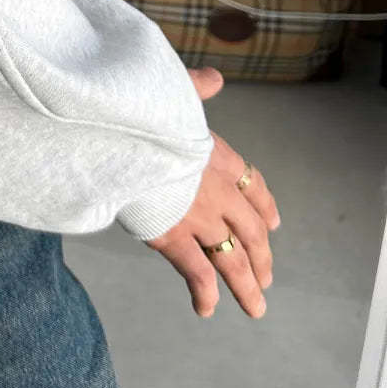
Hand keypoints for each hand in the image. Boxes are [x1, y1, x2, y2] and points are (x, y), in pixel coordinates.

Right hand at [147, 66, 282, 318]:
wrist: (113, 132)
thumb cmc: (136, 109)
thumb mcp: (170, 89)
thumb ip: (193, 88)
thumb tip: (214, 78)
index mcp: (217, 153)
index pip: (253, 184)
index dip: (264, 205)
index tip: (273, 223)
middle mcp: (217, 189)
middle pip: (251, 230)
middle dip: (261, 256)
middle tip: (266, 277)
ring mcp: (198, 216)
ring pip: (234, 259)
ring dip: (248, 286)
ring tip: (256, 307)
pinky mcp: (174, 236)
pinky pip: (198, 272)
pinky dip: (205, 293)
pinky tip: (207, 309)